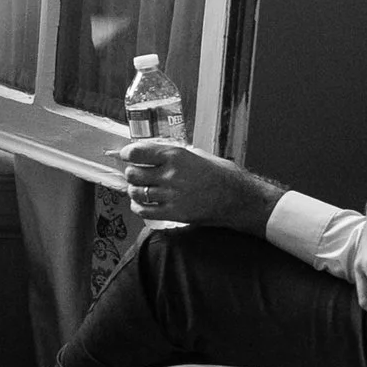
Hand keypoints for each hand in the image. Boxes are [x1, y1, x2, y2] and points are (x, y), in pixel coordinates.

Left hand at [113, 140, 277, 233]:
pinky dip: (138, 207)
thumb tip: (156, 153)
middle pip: (133, 173)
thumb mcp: (199, 155)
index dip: (127, 154)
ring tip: (138, 188)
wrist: (240, 199)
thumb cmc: (223, 175)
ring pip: (136, 192)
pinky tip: (141, 203)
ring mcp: (171, 196)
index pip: (138, 152)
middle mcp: (170, 175)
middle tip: (135, 173)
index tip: (126, 155)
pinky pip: (144, 210)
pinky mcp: (174, 214)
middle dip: (131, 173)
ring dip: (134, 190)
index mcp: (176, 156)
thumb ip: (176, 155)